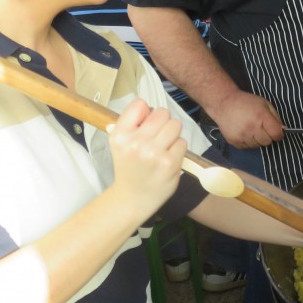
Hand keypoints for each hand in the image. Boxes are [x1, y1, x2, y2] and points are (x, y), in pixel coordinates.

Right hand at [108, 100, 186, 219]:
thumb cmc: (130, 167)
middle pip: (162, 113)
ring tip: (163, 147)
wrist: (133, 198)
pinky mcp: (170, 163)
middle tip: (157, 138)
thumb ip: (133, 124)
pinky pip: (182, 142)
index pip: (139, 104)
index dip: (146, 112)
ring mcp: (153, 153)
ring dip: (172, 134)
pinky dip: (178, 149)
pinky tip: (168, 158)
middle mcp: (135, 143)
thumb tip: (152, 109)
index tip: (145, 125)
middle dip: (163, 123)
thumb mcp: (121, 144)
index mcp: (120, 135)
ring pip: (175, 125)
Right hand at [210, 89, 283, 148]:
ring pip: (257, 146)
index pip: (276, 134)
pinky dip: (248, 142)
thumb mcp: (264, 104)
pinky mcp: (234, 141)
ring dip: (257, 140)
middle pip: (267, 142)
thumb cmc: (246, 102)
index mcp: (261, 116)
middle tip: (262, 129)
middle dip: (267, 136)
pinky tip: (244, 132)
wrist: (224, 103)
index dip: (278, 134)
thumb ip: (275, 117)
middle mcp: (252, 128)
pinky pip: (247, 147)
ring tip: (251, 129)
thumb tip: (283, 130)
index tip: (275, 131)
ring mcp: (242, 136)